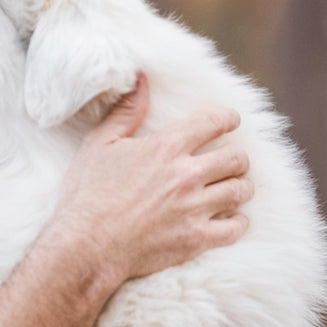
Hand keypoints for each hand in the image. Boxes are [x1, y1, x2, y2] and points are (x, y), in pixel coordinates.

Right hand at [48, 73, 252, 288]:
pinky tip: (230, 219)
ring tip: (231, 188)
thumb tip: (141, 81)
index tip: (230, 121)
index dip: (228, 118)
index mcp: (166, 147)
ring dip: (240, 186)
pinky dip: (237, 222)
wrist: (85, 246)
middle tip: (230, 161)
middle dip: (237, 157)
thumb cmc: (87, 194)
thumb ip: (126, 112)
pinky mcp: (196, 239)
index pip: (214, 122)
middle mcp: (187, 175)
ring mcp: (194, 209)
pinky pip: (235, 228)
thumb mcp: (100, 145)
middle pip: (237, 158)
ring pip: (241, 190)